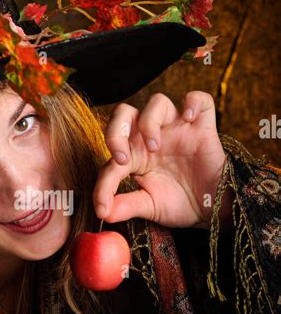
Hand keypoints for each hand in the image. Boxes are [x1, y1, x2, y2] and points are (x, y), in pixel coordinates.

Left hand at [93, 91, 226, 228]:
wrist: (212, 208)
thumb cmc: (178, 203)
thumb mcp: (150, 206)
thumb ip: (127, 206)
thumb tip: (104, 213)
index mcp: (134, 155)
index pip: (110, 158)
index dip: (103, 184)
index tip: (102, 207)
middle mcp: (151, 137)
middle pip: (123, 113)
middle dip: (115, 131)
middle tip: (123, 159)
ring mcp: (176, 129)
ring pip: (157, 102)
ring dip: (149, 121)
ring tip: (155, 147)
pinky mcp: (202, 128)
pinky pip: (199, 99)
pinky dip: (193, 102)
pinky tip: (189, 118)